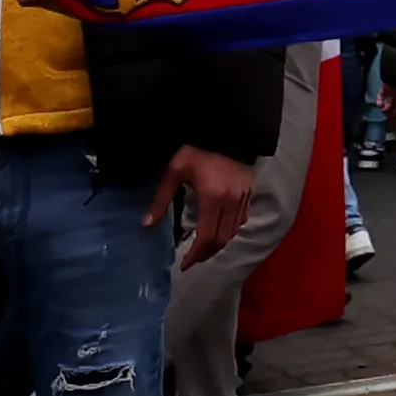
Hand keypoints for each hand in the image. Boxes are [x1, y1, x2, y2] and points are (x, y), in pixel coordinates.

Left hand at [148, 142, 256, 264]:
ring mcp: (242, 198)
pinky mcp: (249, 194)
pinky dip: (229, 231)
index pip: (205, 236)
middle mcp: (230, 202)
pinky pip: (241, 220)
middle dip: (205, 254)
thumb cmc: (197, 150)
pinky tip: (218, 230)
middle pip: (220, 240)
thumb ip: (161, 199)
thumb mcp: (175, 172)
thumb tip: (146, 224)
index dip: (194, 255)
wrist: (226, 131)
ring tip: (203, 249)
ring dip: (218, 245)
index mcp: (212, 198)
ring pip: (233, 232)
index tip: (183, 264)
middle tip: (192, 260)